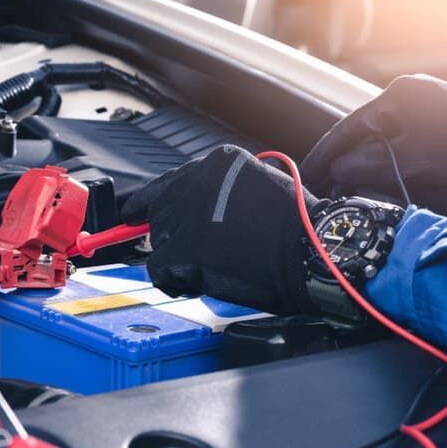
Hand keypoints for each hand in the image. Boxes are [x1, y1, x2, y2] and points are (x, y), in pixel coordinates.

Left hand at [121, 146, 318, 314]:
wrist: (312, 252)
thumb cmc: (298, 230)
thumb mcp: (260, 190)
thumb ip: (225, 195)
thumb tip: (197, 214)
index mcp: (221, 164)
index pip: (173, 180)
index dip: (153, 200)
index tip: (134, 212)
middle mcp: (200, 181)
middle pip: (161, 210)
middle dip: (170, 235)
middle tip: (185, 256)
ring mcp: (191, 214)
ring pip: (159, 239)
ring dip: (177, 259)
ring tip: (209, 270)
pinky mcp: (186, 247)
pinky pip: (158, 268)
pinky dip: (172, 281)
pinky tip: (193, 284)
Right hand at [301, 75, 446, 195]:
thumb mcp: (412, 161)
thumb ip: (368, 166)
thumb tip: (338, 172)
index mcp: (397, 96)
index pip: (348, 128)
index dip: (326, 155)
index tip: (308, 174)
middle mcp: (409, 96)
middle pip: (364, 133)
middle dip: (344, 161)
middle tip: (323, 187)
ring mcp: (425, 108)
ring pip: (383, 140)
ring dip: (366, 165)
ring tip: (346, 188)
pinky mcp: (439, 123)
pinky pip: (402, 143)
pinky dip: (388, 162)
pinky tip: (379, 181)